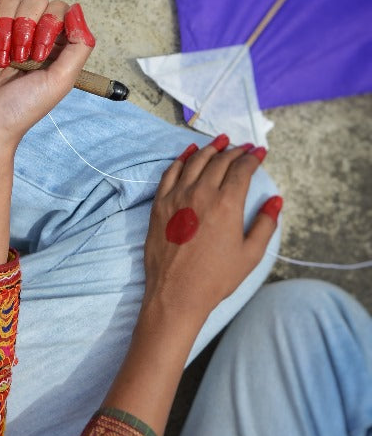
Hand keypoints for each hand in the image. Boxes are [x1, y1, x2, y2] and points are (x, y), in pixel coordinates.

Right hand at [0, 0, 92, 264]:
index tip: (42, 53)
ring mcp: (3, 37)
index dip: (50, 23)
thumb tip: (77, 9)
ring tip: (3, 62)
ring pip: (8, 3)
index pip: (58, 9)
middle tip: (21, 59)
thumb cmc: (21, 111)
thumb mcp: (61, 81)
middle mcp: (29, 38)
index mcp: (53, 47)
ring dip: (6, 30)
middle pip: (33, 0)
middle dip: (27, 25)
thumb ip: (79, 46)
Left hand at [104, 136, 280, 435]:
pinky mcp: (159, 205)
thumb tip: (275, 200)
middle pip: (219, 162)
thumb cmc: (216, 278)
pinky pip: (170, 173)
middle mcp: (201, 194)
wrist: (176, 294)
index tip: (260, 153)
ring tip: (220, 141)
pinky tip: (188, 153)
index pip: (242, 169)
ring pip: (194, 162)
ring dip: (210, 149)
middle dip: (234, 151)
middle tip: (243, 147)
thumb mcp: (250, 254)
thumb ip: (265, 224)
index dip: (253, 158)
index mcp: (227, 204)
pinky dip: (181, 159)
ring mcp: (176, 198)